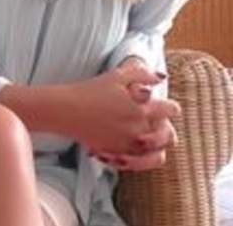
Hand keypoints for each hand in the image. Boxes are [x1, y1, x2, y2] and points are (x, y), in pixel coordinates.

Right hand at [64, 62, 179, 154]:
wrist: (66, 110)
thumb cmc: (89, 91)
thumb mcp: (116, 76)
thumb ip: (142, 74)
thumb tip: (161, 78)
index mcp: (142, 108)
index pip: (171, 110)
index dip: (170, 107)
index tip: (163, 106)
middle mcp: (139, 128)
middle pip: (169, 135)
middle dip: (166, 128)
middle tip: (157, 124)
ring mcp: (129, 144)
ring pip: (159, 153)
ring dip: (157, 145)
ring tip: (148, 138)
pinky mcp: (117, 154)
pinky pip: (140, 163)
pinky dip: (142, 159)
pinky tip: (136, 151)